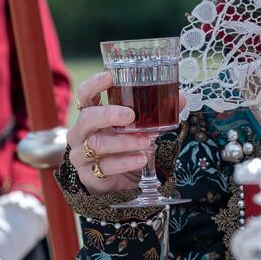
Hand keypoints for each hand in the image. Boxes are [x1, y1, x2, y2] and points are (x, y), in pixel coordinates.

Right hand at [66, 71, 152, 193]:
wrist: (117, 182)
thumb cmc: (124, 147)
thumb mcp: (137, 128)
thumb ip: (155, 113)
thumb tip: (180, 98)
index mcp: (90, 115)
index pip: (85, 94)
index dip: (94, 84)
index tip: (110, 77)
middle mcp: (81, 133)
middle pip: (87, 118)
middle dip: (109, 114)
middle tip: (131, 114)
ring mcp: (81, 155)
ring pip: (97, 144)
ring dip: (124, 141)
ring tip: (147, 141)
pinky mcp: (88, 175)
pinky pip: (105, 167)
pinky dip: (125, 162)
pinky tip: (142, 158)